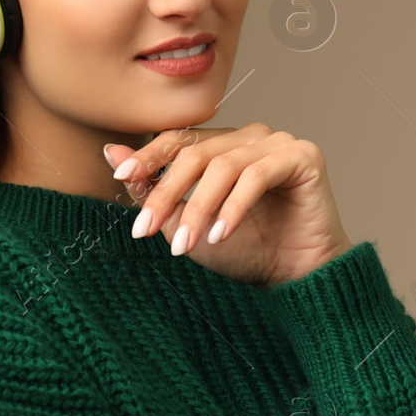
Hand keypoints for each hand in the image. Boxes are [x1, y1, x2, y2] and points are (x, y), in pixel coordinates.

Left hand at [103, 123, 354, 287]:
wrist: (296, 278)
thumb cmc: (245, 252)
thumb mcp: (186, 224)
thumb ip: (153, 190)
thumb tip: (112, 153)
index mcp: (224, 145)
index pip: (179, 139)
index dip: (149, 156)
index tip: (120, 178)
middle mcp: (251, 137)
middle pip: (197, 152)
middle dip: (167, 193)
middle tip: (146, 230)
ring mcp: (279, 143)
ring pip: (224, 166)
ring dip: (199, 208)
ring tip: (184, 246)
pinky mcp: (303, 156)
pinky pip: (258, 175)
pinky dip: (234, 206)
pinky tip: (220, 234)